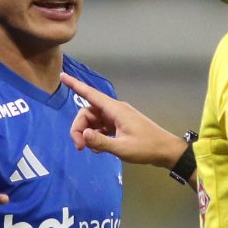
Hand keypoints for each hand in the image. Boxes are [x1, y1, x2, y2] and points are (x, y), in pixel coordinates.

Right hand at [61, 73, 186, 168]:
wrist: (165, 151)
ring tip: (89, 150)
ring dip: (88, 134)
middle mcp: (114, 110)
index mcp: (115, 110)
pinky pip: (101, 127)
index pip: (90, 94)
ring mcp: (117, 118)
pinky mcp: (119, 126)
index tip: (62, 76)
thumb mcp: (121, 148)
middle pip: (88, 113)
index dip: (75, 85)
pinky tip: (98, 149)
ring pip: (93, 121)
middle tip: (79, 147)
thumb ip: (100, 142)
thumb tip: (83, 135)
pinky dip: (96, 136)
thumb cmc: (146, 147)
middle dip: (79, 128)